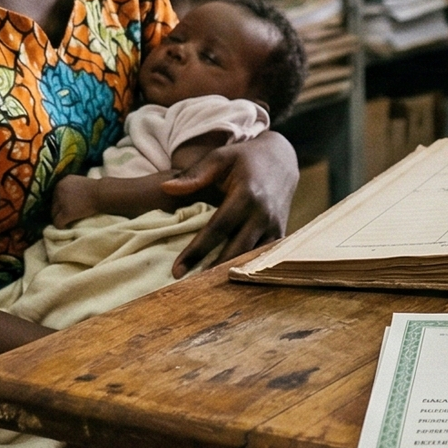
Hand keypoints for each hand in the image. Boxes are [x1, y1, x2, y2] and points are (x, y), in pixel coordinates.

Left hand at [47, 174, 97, 227]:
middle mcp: (58, 190)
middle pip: (53, 206)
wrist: (103, 193)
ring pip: (54, 215)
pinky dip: (61, 226)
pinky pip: (57, 223)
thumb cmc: (96, 189)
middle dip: (60, 211)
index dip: (62, 204)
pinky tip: (67, 226)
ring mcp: (61, 202)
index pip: (55, 197)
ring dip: (61, 219)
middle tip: (70, 216)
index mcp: (61, 182)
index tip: (70, 208)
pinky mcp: (66, 212)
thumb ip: (70, 188)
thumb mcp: (79, 183)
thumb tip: (65, 198)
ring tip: (69, 221)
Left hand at [161, 131, 298, 274]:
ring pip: (250, 258)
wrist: (281, 159)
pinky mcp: (280, 233)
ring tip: (204, 288)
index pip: (217, 229)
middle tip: (187, 288)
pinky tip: (227, 279)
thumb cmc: (244, 159)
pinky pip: (262, 257)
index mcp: (246, 195)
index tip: (177, 269)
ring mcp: (274, 225)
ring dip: (229, 274)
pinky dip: (245, 268)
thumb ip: (193, 175)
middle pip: (234, 251)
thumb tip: (166, 188)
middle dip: (211, 271)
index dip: (196, 251)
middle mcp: (263, 213)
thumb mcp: (219, 158)